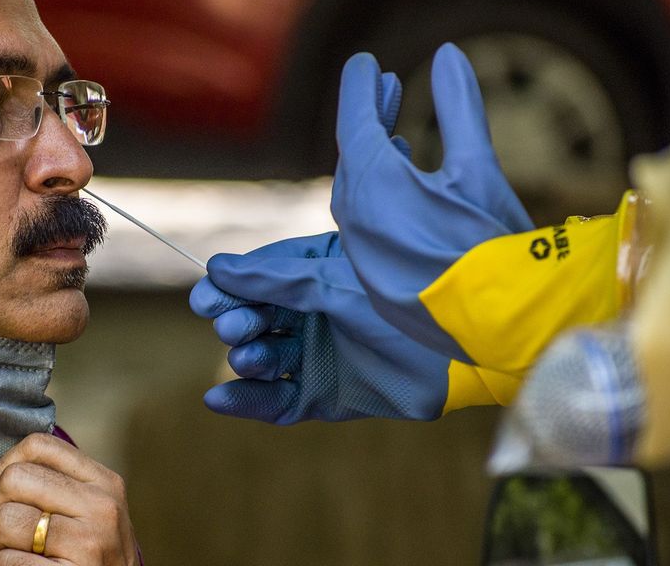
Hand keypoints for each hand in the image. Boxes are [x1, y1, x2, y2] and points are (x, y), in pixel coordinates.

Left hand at [0, 433, 137, 564]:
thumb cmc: (92, 554)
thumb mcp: (89, 509)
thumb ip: (52, 486)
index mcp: (105, 482)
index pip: (39, 445)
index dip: (3, 466)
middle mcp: (102, 506)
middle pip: (15, 478)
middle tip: (6, 530)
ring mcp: (89, 542)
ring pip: (6, 520)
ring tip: (19, 552)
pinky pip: (7, 560)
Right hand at [190, 232, 456, 422]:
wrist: (463, 354)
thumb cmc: (407, 304)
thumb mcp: (335, 283)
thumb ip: (277, 279)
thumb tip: (217, 268)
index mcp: (318, 271)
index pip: (260, 275)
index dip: (230, 286)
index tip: (205, 296)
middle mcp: (314, 311)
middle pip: (257, 316)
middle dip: (240, 320)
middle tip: (233, 325)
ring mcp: (320, 354)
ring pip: (265, 358)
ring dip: (248, 357)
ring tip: (249, 356)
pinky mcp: (326, 395)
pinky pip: (278, 400)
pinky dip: (249, 401)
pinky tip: (220, 398)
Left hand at [330, 44, 532, 362]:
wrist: (504, 329)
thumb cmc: (495, 246)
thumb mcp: (479, 170)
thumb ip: (459, 110)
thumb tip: (448, 56)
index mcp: (373, 186)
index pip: (355, 122)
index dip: (361, 89)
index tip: (366, 65)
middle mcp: (355, 221)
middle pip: (353, 157)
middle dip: (370, 119)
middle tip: (388, 87)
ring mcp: (360, 255)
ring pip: (357, 194)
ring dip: (374, 159)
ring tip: (397, 133)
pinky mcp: (375, 282)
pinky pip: (364, 227)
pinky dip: (377, 198)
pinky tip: (400, 190)